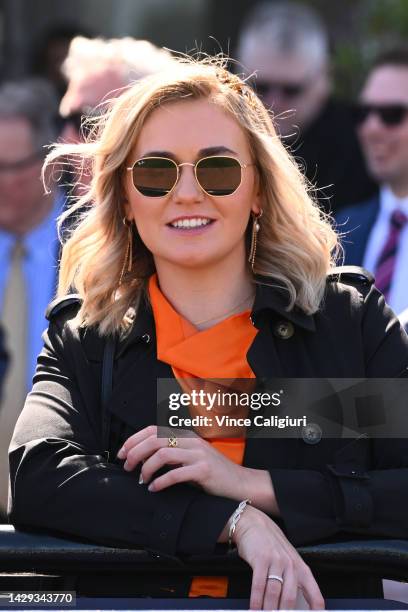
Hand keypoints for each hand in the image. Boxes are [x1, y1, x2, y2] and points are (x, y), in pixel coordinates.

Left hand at [117, 425, 244, 497]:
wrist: (240, 484)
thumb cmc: (213, 474)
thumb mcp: (191, 457)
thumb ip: (172, 454)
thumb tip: (143, 458)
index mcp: (185, 435)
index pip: (153, 430)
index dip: (134, 440)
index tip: (122, 453)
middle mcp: (191, 441)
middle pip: (154, 440)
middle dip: (135, 453)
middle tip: (128, 467)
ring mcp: (198, 454)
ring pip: (162, 454)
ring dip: (146, 468)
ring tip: (141, 479)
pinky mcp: (204, 470)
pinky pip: (176, 473)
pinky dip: (161, 481)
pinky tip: (154, 489)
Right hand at [232, 505, 324, 609]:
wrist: (255, 524)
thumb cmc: (272, 547)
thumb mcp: (288, 562)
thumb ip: (293, 583)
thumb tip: (292, 609)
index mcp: (302, 569)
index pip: (315, 597)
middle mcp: (291, 565)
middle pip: (290, 598)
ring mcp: (276, 561)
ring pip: (274, 593)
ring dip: (268, 610)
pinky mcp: (261, 558)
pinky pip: (259, 584)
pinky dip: (256, 600)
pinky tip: (254, 608)